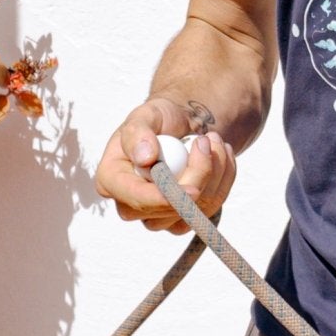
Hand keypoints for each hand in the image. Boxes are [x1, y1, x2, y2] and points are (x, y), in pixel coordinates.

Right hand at [94, 98, 236, 231]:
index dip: (164, 199)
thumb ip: (138, 132)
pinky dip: (224, 182)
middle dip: (199, 174)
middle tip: (207, 139)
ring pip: (192, 213)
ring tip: (214, 141)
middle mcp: (130, 204)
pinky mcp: (181, 220)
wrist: (181, 129)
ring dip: (215, 174)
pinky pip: (208, 211)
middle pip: (169, 209)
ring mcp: (156, 216)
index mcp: (111, 180)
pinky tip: (221, 158)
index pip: (135, 199)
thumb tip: (144, 158)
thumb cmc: (159, 121)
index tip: (194, 189)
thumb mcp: (146, 114)